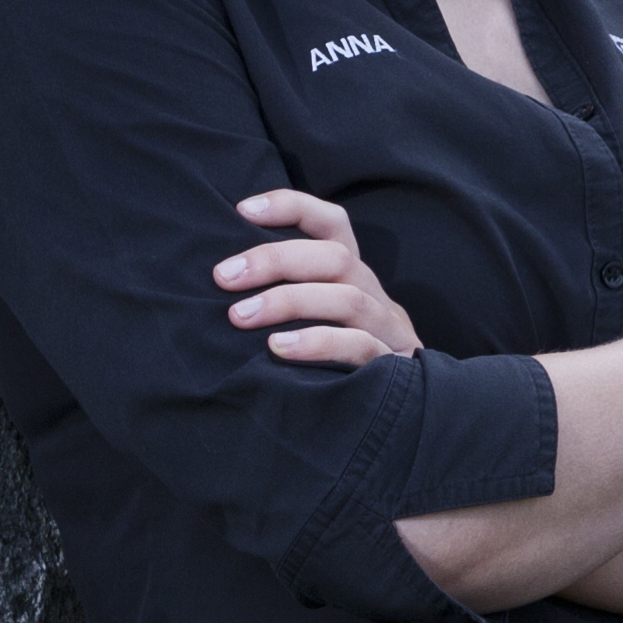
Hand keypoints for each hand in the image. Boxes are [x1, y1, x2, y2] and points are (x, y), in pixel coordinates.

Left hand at [217, 190, 418, 363]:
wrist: (400, 415)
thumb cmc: (335, 364)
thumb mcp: (315, 321)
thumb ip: (286, 297)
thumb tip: (223, 279)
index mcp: (352, 277)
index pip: (332, 224)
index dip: (292, 207)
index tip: (243, 210)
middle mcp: (373, 295)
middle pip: (335, 258)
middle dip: (275, 260)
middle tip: (224, 277)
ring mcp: (387, 331)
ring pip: (348, 299)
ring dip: (289, 301)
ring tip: (239, 316)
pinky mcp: (391, 367)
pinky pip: (359, 347)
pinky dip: (317, 343)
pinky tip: (277, 349)